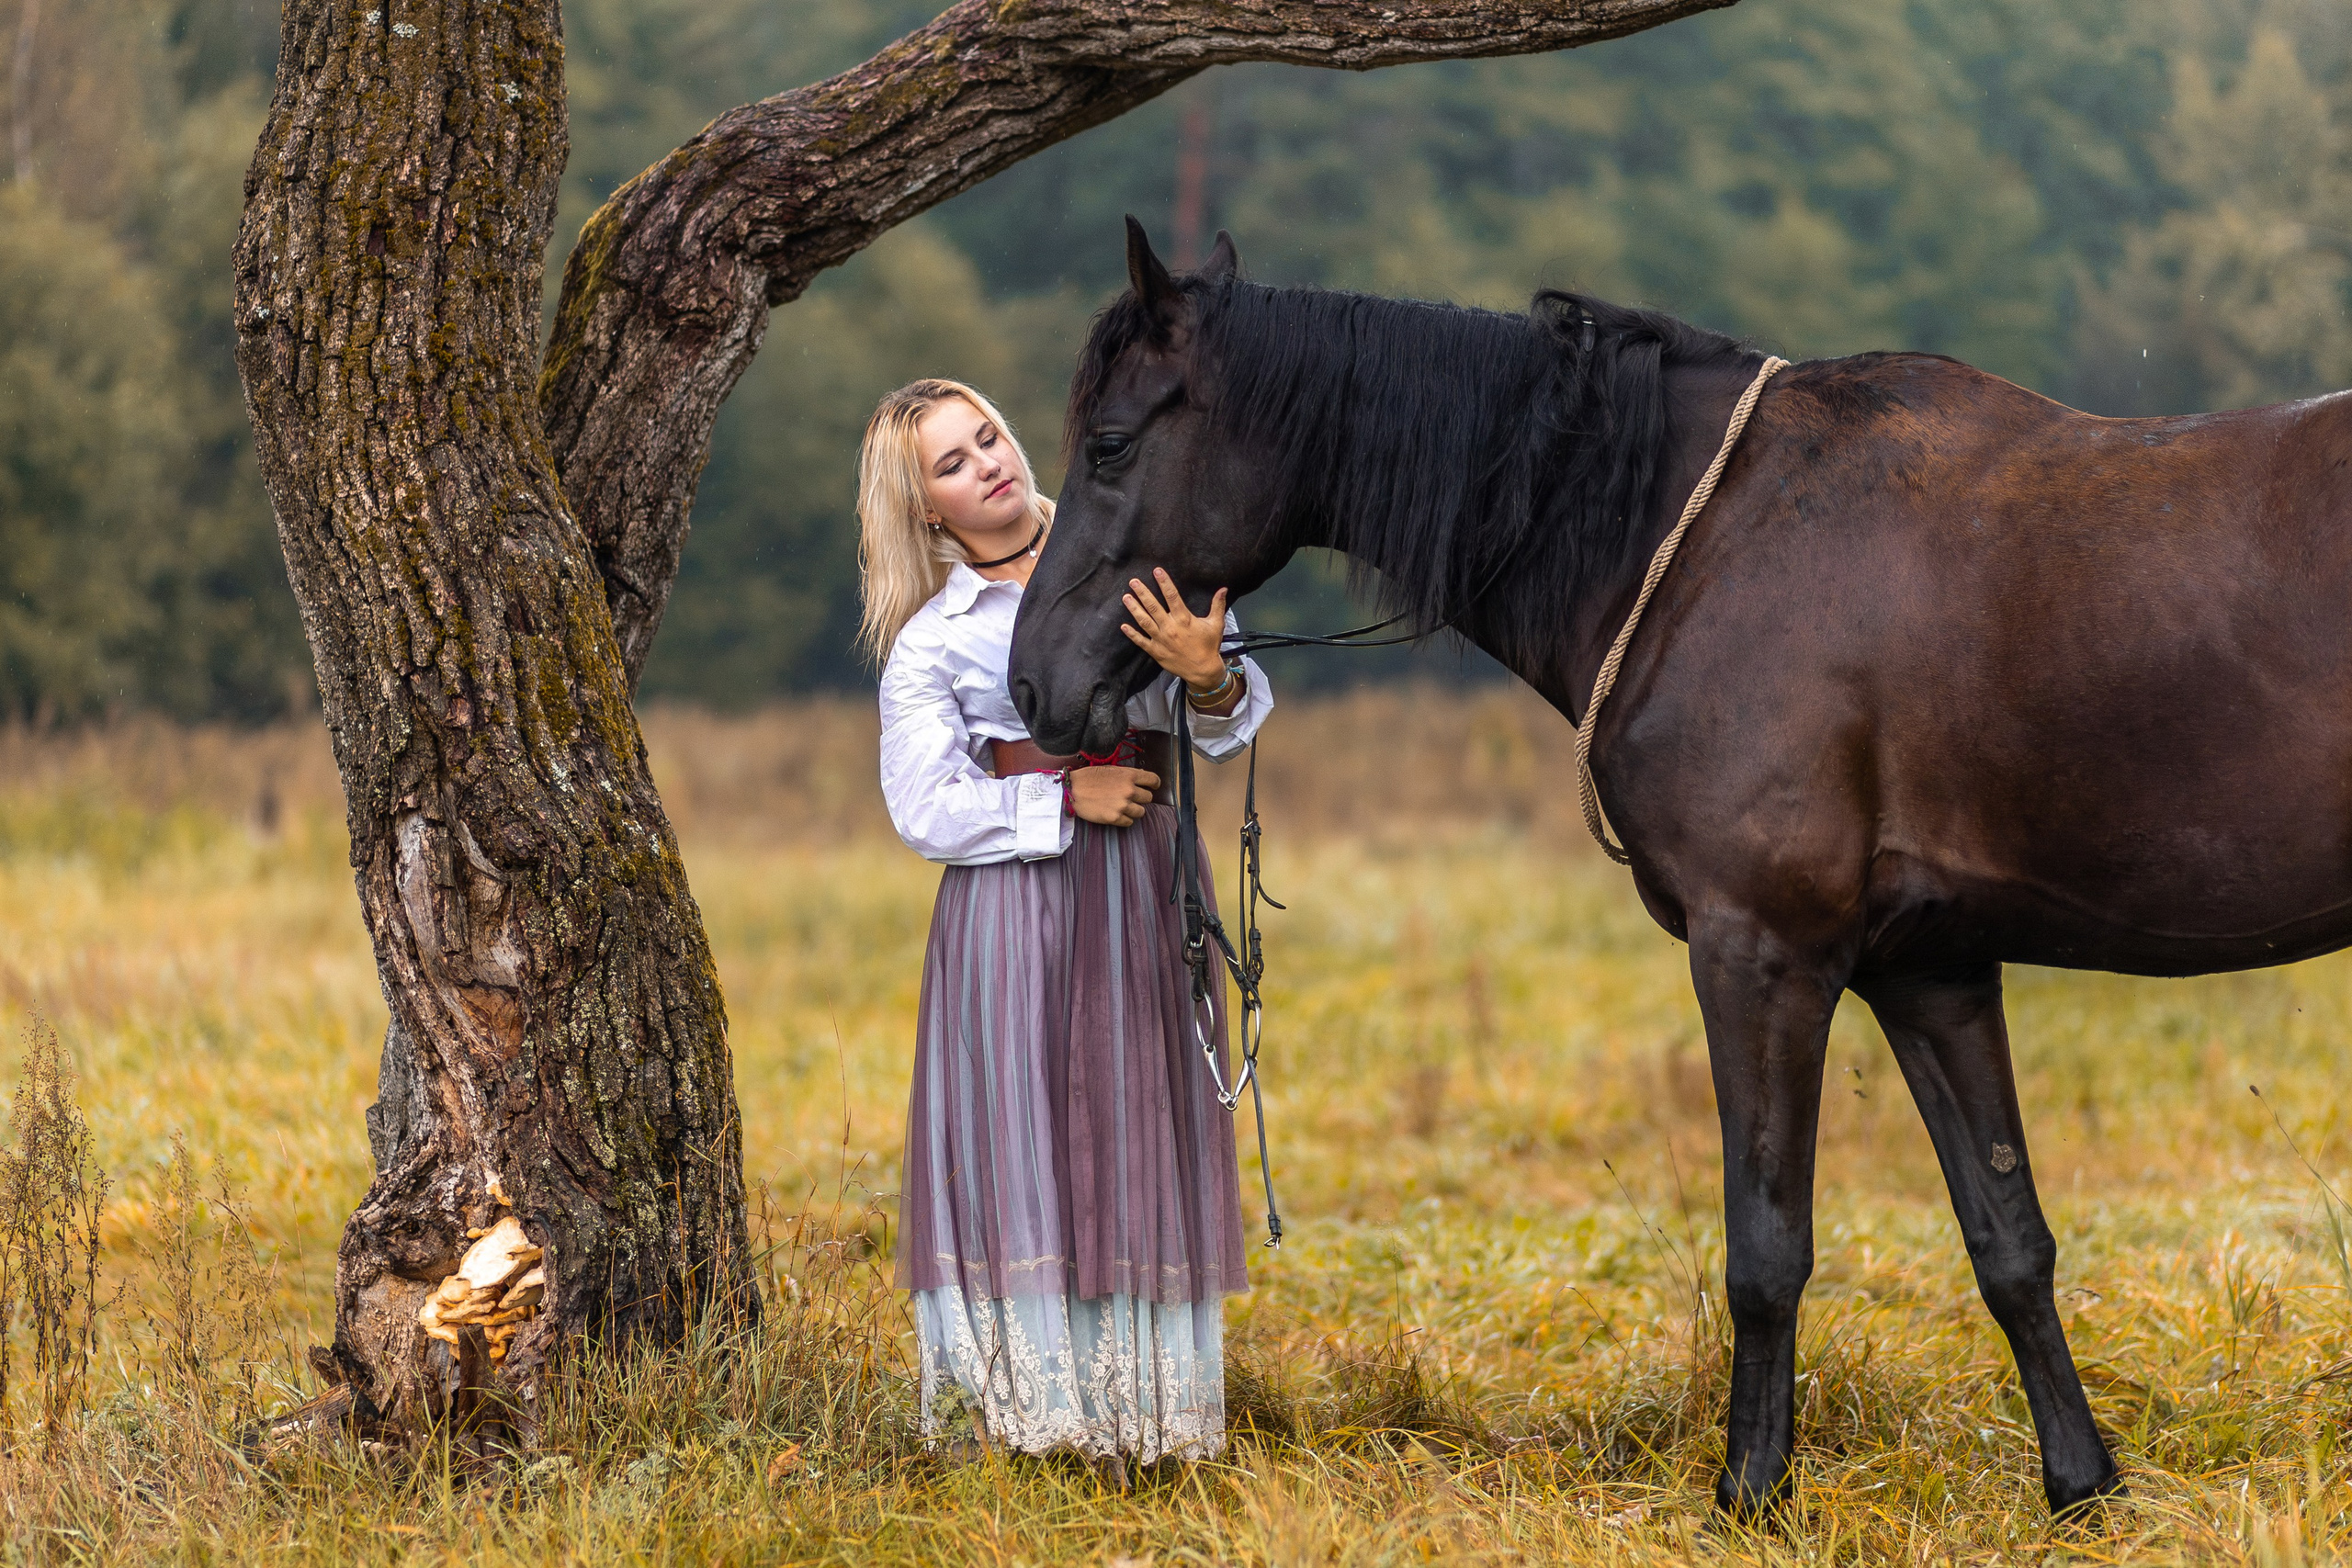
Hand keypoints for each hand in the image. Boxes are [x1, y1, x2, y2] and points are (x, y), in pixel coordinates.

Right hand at [1067, 766, 1158, 826]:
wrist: (1071, 790)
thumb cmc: (1088, 778)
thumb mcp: (1110, 770)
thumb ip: (1127, 775)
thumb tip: (1141, 778)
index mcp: (1129, 775)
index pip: (1153, 780)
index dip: (1154, 785)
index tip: (1152, 787)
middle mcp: (1129, 790)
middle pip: (1148, 798)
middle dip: (1141, 798)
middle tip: (1130, 798)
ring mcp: (1123, 805)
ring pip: (1141, 812)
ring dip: (1133, 810)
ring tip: (1122, 807)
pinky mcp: (1115, 818)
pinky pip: (1129, 822)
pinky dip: (1124, 819)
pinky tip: (1115, 814)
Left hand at [1120, 569, 1228, 691]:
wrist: (1203, 670)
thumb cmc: (1209, 646)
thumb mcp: (1216, 624)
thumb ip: (1217, 605)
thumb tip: (1223, 589)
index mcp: (1184, 619)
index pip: (1172, 596)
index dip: (1164, 583)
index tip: (1157, 571)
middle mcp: (1170, 628)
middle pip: (1153, 607)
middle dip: (1142, 593)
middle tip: (1133, 582)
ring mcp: (1161, 640)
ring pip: (1144, 621)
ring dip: (1134, 609)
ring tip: (1125, 597)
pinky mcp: (1156, 651)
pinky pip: (1141, 641)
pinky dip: (1132, 634)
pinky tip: (1123, 626)